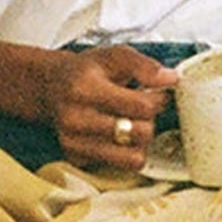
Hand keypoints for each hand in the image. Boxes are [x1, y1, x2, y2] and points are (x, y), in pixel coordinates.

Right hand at [37, 45, 178, 169]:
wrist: (50, 88)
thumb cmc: (85, 72)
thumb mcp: (113, 56)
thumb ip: (144, 65)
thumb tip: (170, 79)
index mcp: (85, 88)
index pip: (141, 106)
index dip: (158, 99)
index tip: (157, 94)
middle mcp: (76, 118)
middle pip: (140, 133)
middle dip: (149, 121)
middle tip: (142, 110)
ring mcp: (74, 142)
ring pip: (132, 157)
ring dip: (139, 141)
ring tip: (131, 124)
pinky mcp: (76, 158)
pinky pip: (119, 166)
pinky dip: (124, 152)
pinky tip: (115, 135)